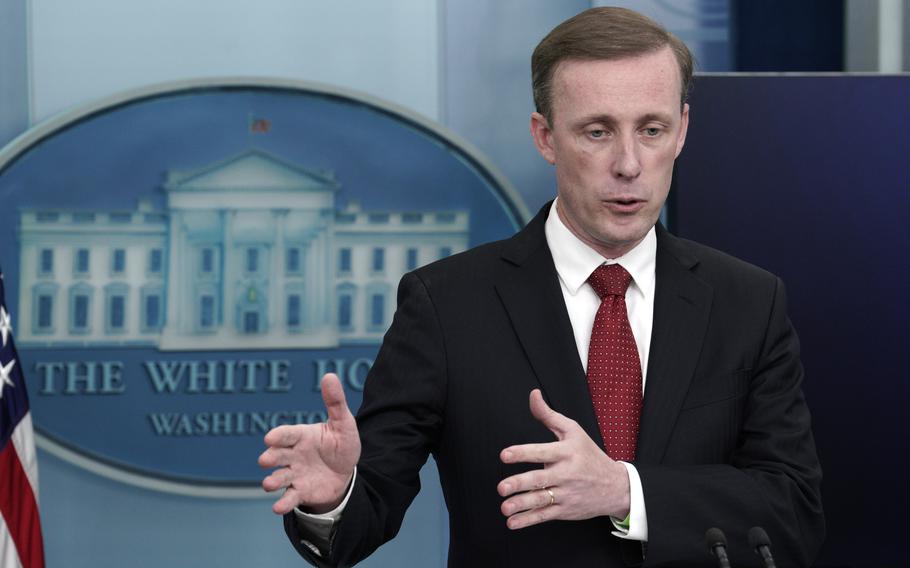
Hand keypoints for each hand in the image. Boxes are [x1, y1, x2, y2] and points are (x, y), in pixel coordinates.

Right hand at [259, 373, 360, 514]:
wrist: (345, 473)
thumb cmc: (341, 444)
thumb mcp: (343, 424)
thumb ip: (335, 402)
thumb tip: (330, 375)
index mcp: (301, 436)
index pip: (287, 434)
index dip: (279, 436)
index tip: (270, 438)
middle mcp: (292, 455)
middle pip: (277, 455)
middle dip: (270, 457)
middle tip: (266, 459)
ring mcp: (294, 474)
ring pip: (278, 477)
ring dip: (271, 481)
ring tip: (269, 484)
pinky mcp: (299, 491)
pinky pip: (288, 497)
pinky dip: (282, 503)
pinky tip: (278, 507)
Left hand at [497, 389, 630, 529]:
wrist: (616, 486)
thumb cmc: (590, 454)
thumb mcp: (573, 431)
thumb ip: (548, 415)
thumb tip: (533, 395)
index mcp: (566, 452)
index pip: (542, 451)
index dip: (523, 453)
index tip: (505, 455)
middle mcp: (566, 474)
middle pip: (540, 479)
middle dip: (519, 484)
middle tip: (502, 487)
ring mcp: (566, 493)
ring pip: (541, 500)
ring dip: (521, 505)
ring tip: (505, 507)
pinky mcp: (565, 510)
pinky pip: (544, 515)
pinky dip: (528, 520)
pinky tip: (512, 522)